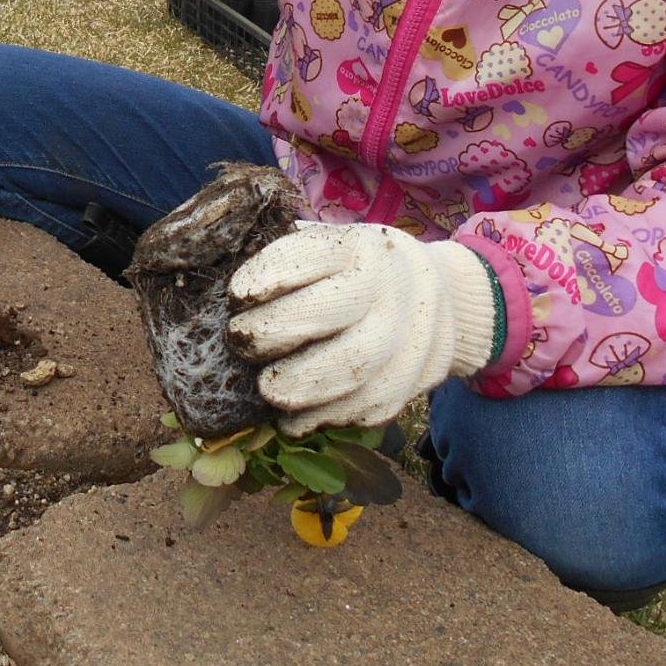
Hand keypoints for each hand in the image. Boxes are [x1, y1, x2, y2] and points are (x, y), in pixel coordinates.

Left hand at [227, 225, 499, 432]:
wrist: (442, 300)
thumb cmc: (360, 273)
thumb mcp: (334, 248)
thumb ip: (290, 260)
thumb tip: (222, 282)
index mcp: (359, 248)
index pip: (312, 255)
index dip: (269, 274)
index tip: (237, 294)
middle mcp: (388, 288)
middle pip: (330, 312)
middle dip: (274, 331)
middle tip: (241, 341)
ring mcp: (406, 338)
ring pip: (351, 368)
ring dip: (298, 385)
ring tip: (267, 388)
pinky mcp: (409, 384)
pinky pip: (364, 407)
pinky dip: (324, 417)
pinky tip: (295, 417)